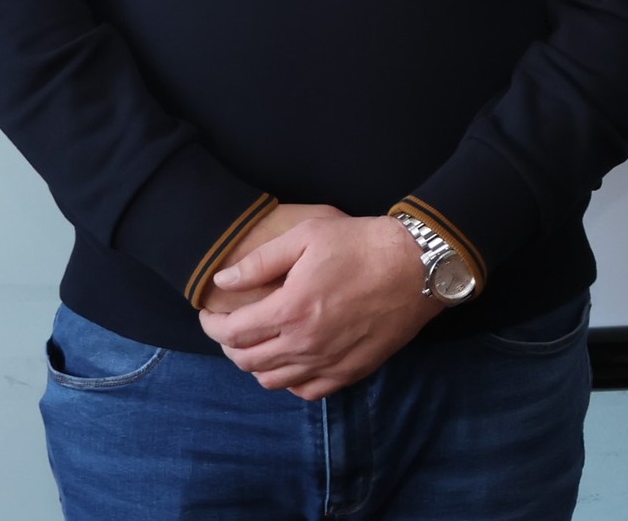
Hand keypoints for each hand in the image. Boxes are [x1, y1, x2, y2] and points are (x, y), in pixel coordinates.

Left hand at [198, 213, 441, 399]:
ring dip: (255, 364)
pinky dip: (289, 380)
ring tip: (258, 343)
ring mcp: (328, 362)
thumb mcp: (308, 235)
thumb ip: (260, 261)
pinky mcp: (351, 371)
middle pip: (247, 361)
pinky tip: (291, 360)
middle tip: (230, 327)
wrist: (418, 266)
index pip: (232, 332)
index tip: (209, 314)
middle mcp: (304, 344)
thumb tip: (223, 280)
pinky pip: (306, 391)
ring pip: (272, 380)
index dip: (212, 325)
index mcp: (290, 310)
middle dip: (229, 345)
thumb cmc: (363, 244)